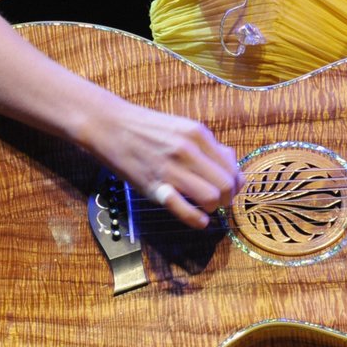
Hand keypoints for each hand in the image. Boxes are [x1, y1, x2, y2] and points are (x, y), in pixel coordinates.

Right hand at [87, 97, 241, 228]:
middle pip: (226, 186)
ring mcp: (171, 170)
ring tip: (205, 206)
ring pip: (211, 198)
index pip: (231, 168)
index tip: (230, 188)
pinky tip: (199, 220)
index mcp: (198, 134)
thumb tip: (232, 162)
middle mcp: (188, 151)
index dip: (235, 183)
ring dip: (213, 208)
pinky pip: (184, 210)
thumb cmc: (148, 128)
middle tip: (220, 200)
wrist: (110, 126)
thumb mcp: (184, 127)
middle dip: (228, 198)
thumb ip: (208, 145)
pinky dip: (197, 220)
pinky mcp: (153, 187)